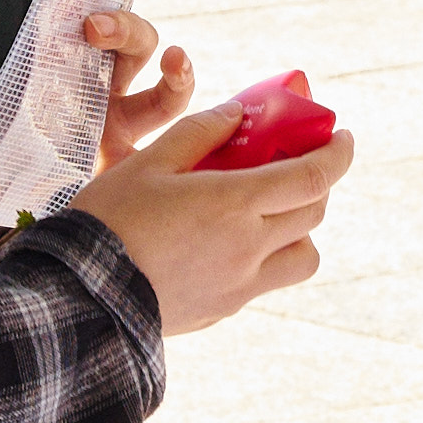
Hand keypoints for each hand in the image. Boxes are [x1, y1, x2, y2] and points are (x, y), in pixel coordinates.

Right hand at [64, 13, 348, 330]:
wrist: (79, 298)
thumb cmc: (107, 221)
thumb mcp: (146, 163)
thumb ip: (199, 133)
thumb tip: (239, 113)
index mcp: (234, 204)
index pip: (313, 176)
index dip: (338, 153)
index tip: (343, 137)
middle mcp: (249, 247)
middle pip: (314, 212)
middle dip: (317, 182)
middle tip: (297, 163)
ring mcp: (240, 285)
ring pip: (304, 256)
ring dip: (300, 229)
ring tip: (267, 212)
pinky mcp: (224, 310)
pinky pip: (267, 281)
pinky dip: (267, 257)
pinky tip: (229, 242)